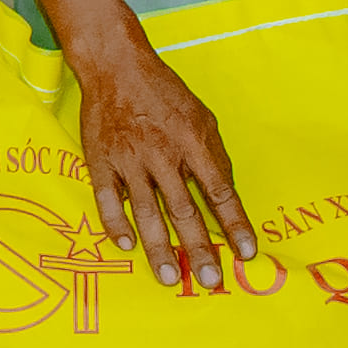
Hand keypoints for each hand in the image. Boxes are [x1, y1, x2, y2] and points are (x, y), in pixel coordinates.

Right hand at [65, 25, 254, 292]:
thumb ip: (214, 156)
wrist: (115, 67)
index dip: (234, 224)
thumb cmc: (164, 93)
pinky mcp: (101, 161)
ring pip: (147, 212)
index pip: (219, 192)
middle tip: (210, 281)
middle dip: (198, 249)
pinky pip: (108, 199)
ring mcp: (129, 159)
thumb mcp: (202, 116)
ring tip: (168, 277)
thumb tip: (223, 196)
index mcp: (193, 141)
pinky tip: (125, 245)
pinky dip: (115, 223)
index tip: (246, 252)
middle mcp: (162, 154)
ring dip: (159, 247)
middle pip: (184, 210)